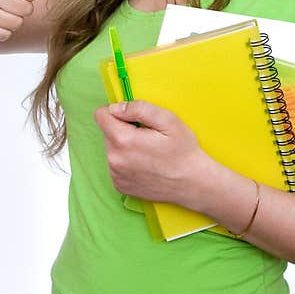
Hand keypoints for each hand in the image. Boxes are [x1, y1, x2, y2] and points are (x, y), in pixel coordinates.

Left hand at [93, 99, 209, 203]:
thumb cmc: (183, 151)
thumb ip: (139, 108)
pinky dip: (127, 162)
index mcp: (123, 140)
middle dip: (123, 129)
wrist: (194, 184)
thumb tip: (116, 108)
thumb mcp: (168, 120)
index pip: (100, 115)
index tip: (132, 117)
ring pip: (111, 149)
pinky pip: (116, 165)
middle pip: (107, 132)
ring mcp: (116, 175)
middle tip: (147, 136)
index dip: (116, 111)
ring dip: (125, 146)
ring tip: (148, 152)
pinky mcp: (120, 185)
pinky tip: (146, 165)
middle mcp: (114, 159)